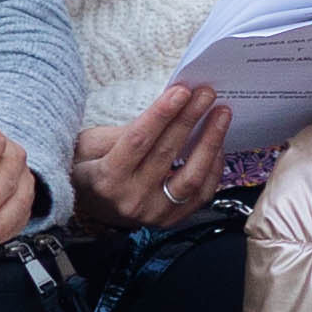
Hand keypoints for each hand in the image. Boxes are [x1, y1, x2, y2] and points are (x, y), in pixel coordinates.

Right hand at [71, 80, 237, 227]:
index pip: (138, 141)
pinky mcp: (172, 220)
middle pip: (166, 153)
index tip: (181, 91)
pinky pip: (201, 193)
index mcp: (106, 178)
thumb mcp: (90, 145)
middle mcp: (131, 199)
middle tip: (206, 93)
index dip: (161, 114)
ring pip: (191, 177)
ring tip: (221, 114)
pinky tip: (217, 143)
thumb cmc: (90, 169)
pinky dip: (213, 166)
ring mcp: (154, 213)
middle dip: (189, 118)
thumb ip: (124, 130)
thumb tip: (166, 110)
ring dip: (210, 142)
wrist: (93, 208)